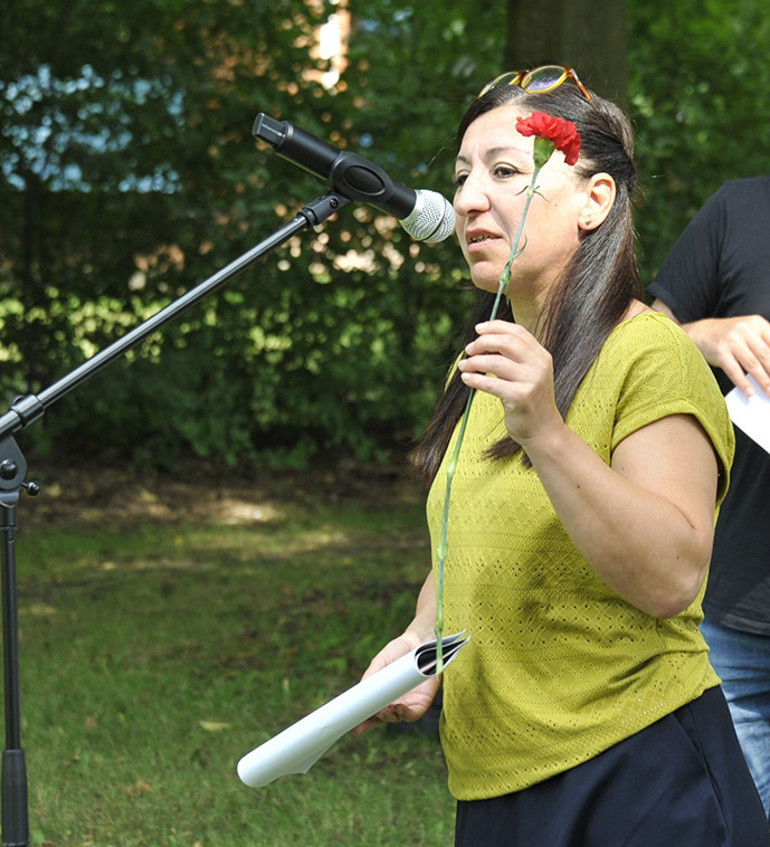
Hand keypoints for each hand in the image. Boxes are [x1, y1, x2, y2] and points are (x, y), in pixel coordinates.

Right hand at [352, 634, 439, 734]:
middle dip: (374, 722)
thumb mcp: (380, 662)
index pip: (372, 712)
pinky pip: (414, 714)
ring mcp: (409, 703)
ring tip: (383, 711)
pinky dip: (406, 714)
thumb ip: (371, 676)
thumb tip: (360, 691)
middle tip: (366, 721)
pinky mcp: (422, 701)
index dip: (364, 722)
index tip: (355, 728)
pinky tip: (399, 709)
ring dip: (389, 717)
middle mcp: (395, 701)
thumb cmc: (398, 651)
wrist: (419, 643)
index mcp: (383, 694)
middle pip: (383, 718)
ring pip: (397, 717)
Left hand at [457, 320, 562, 445]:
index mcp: (541, 356)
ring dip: (474, 362)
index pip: (517, 332)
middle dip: (483, 343)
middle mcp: (539, 365)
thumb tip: (482, 341)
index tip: (478, 329)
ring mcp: (532, 381)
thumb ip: (511, 358)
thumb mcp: (526, 374)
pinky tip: (466, 379)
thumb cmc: (529, 400)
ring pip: (495, 363)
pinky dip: (475, 379)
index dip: (495, 327)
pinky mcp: (521, 397)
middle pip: (506, 342)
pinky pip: (491, 384)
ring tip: (464, 366)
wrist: (543, 430)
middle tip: (469, 350)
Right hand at [687, 314, 769, 396]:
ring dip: (764, 382)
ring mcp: (732, 340)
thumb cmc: (727, 336)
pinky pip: (735, 371)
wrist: (699, 333)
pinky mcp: (720, 352)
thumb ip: (763, 344)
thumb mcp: (748, 332)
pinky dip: (744, 384)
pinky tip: (750, 393)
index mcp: (757, 323)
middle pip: (766, 356)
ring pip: (753, 365)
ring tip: (769, 393)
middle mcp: (745, 330)